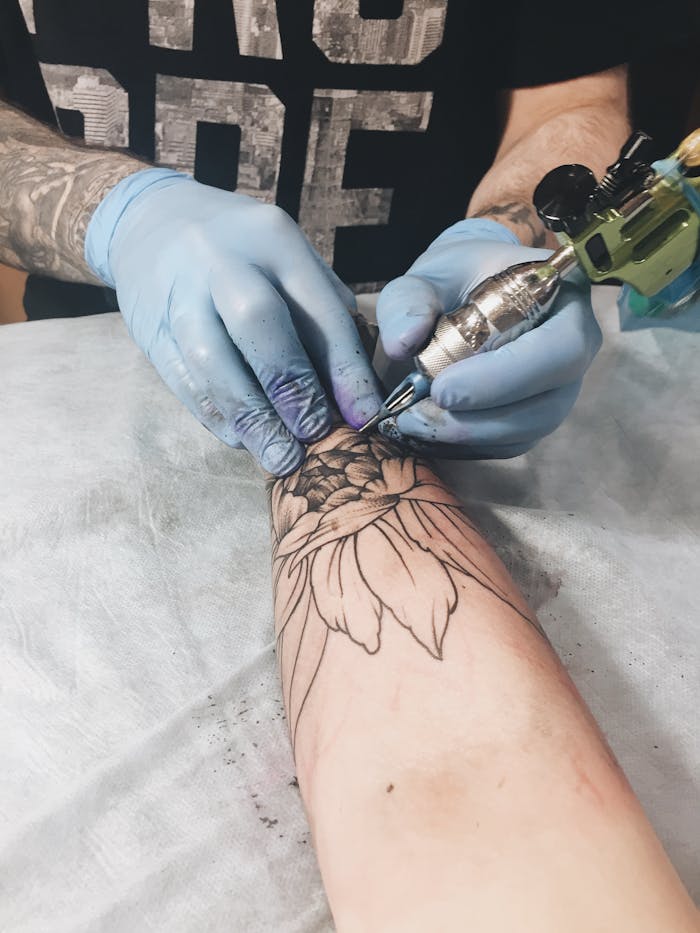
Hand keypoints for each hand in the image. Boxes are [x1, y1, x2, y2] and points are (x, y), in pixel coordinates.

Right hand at [85, 169, 381, 474]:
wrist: (153, 220)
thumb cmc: (246, 254)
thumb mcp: (290, 261)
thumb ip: (323, 316)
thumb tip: (356, 393)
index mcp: (274, 239)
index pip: (318, 309)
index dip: (346, 368)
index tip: (366, 416)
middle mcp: (222, 259)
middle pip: (257, 322)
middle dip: (291, 387)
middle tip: (316, 436)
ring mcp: (178, 292)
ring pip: (211, 360)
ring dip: (251, 416)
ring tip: (280, 458)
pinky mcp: (149, 327)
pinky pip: (182, 380)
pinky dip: (216, 416)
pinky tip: (242, 439)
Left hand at [376, 219, 601, 457]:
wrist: (464, 294)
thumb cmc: (458, 277)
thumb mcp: (430, 273)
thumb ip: (410, 299)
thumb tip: (402, 342)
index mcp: (565, 302)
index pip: (560, 349)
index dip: (504, 377)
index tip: (442, 388)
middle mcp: (573, 353)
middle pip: (546, 406)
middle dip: (479, 421)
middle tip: (416, 417)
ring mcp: (556, 392)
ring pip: (525, 433)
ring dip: (465, 437)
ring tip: (410, 422)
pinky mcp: (532, 420)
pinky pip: (506, 446)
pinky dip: (462, 445)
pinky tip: (424, 429)